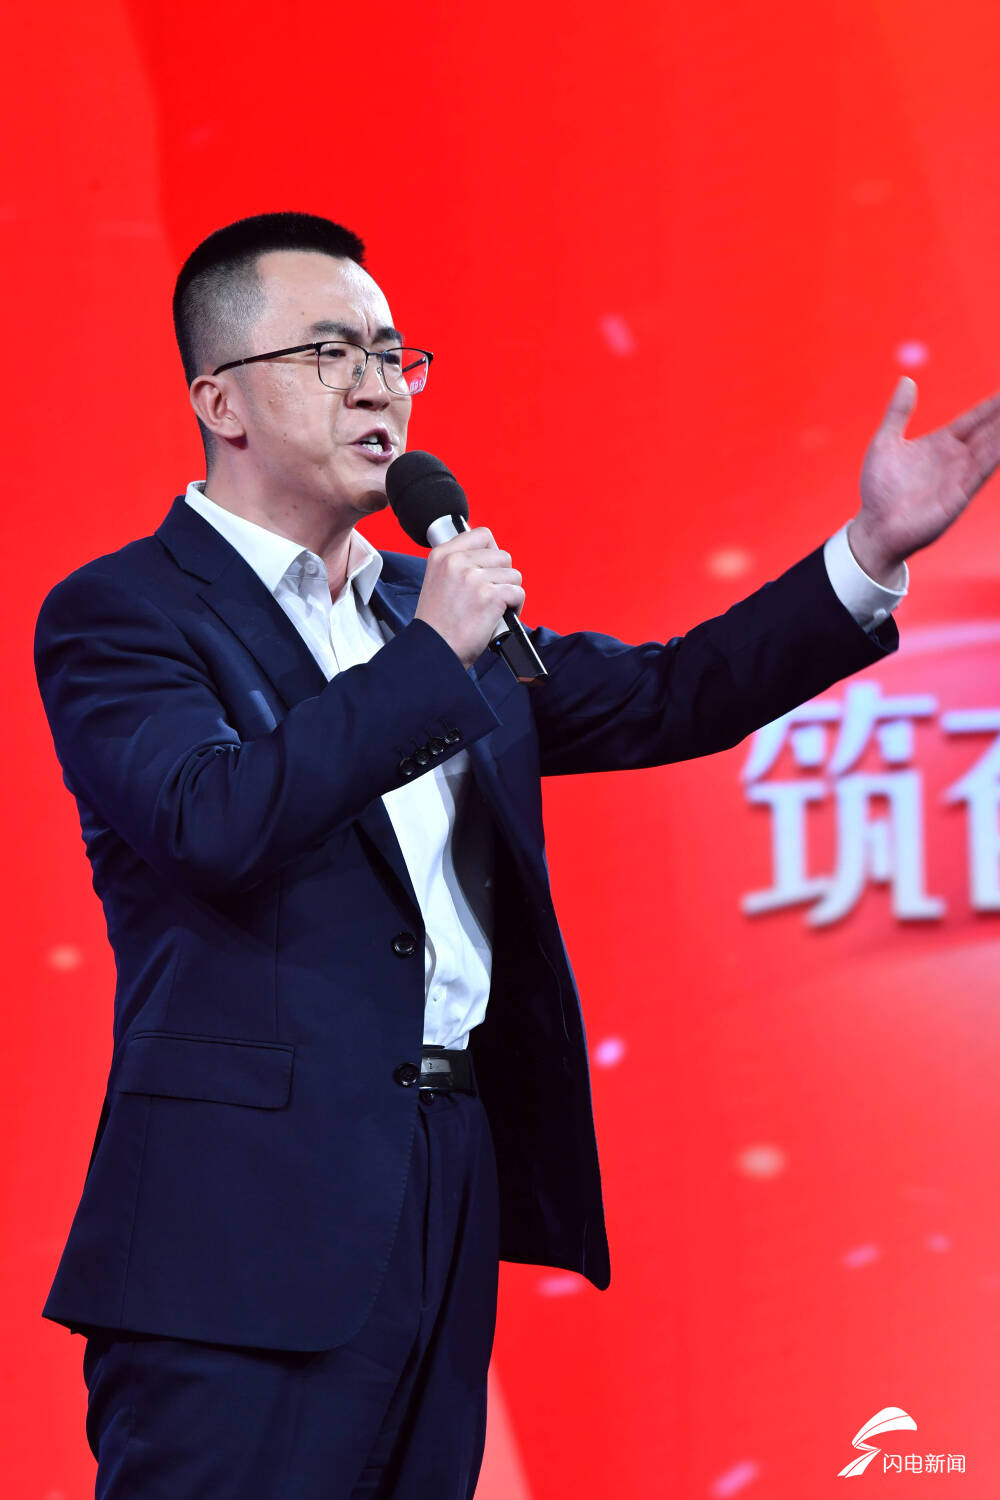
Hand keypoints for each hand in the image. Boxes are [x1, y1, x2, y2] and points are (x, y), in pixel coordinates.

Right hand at [414, 527, 524, 668]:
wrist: (435, 651)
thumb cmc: (438, 624)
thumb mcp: (438, 581)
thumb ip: (459, 564)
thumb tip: (490, 555)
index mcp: (442, 555)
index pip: (482, 535)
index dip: (492, 553)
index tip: (488, 570)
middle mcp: (456, 562)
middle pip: (503, 556)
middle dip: (502, 578)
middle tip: (489, 597)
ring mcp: (473, 578)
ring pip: (514, 575)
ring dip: (508, 593)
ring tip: (493, 609)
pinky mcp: (490, 596)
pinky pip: (518, 593)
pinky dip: (515, 609)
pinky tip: (499, 618)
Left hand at [850, 376, 999, 582]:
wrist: (875, 526)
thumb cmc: (878, 489)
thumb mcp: (885, 443)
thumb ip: (898, 412)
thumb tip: (907, 380)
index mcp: (942, 443)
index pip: (976, 418)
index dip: (993, 404)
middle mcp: (957, 458)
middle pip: (991, 430)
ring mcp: (961, 476)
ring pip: (993, 448)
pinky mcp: (960, 495)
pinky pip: (983, 471)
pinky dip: (996, 455)